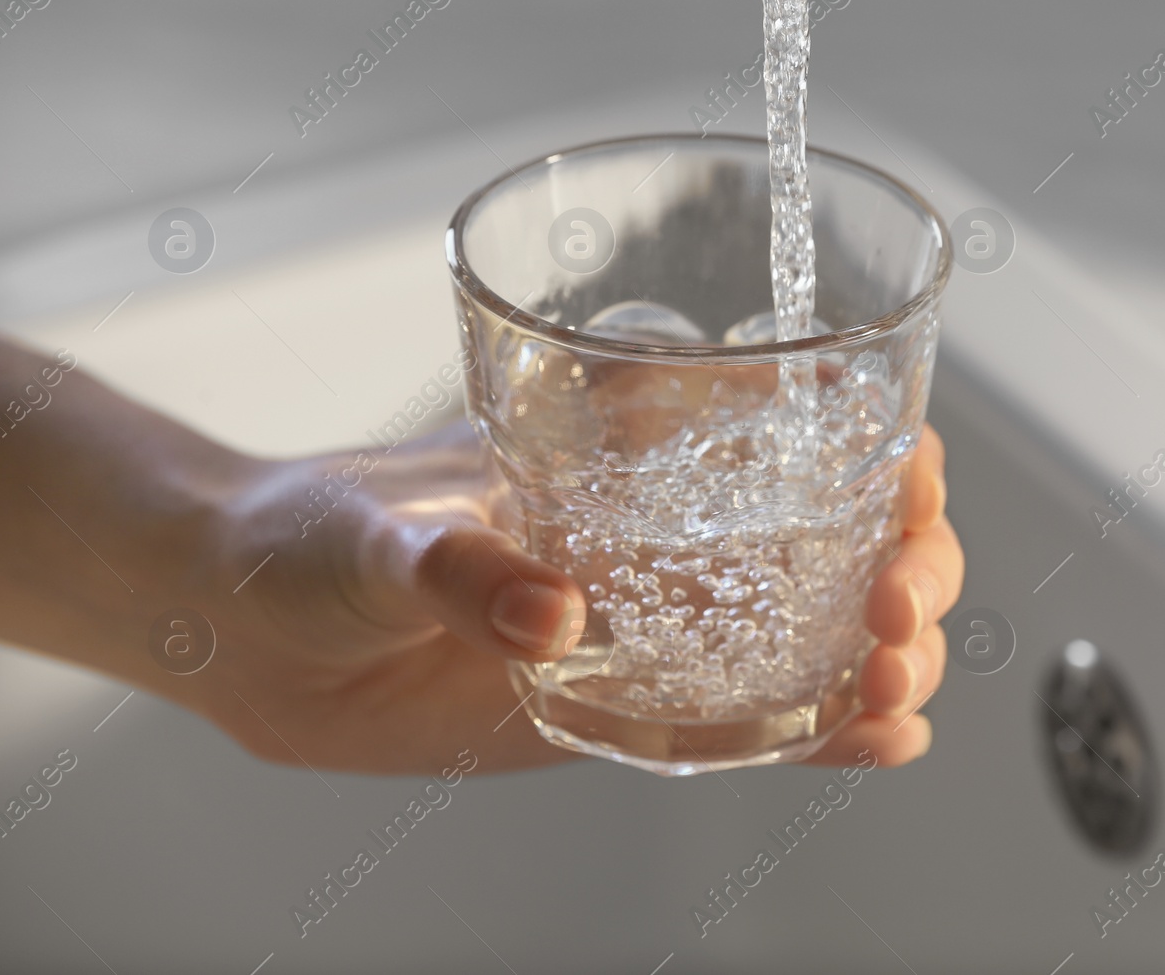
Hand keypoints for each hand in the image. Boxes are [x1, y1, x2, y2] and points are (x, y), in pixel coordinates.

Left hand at [180, 421, 960, 775]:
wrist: (255, 634)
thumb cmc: (312, 532)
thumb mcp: (380, 530)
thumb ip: (459, 564)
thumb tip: (552, 613)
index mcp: (627, 450)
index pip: (792, 425)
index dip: (880, 445)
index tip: (908, 477)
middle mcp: (669, 534)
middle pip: (845, 536)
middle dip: (909, 565)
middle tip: (892, 605)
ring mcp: (665, 625)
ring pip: (824, 630)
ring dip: (888, 655)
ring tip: (895, 685)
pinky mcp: (639, 707)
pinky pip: (758, 720)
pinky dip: (831, 732)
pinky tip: (880, 740)